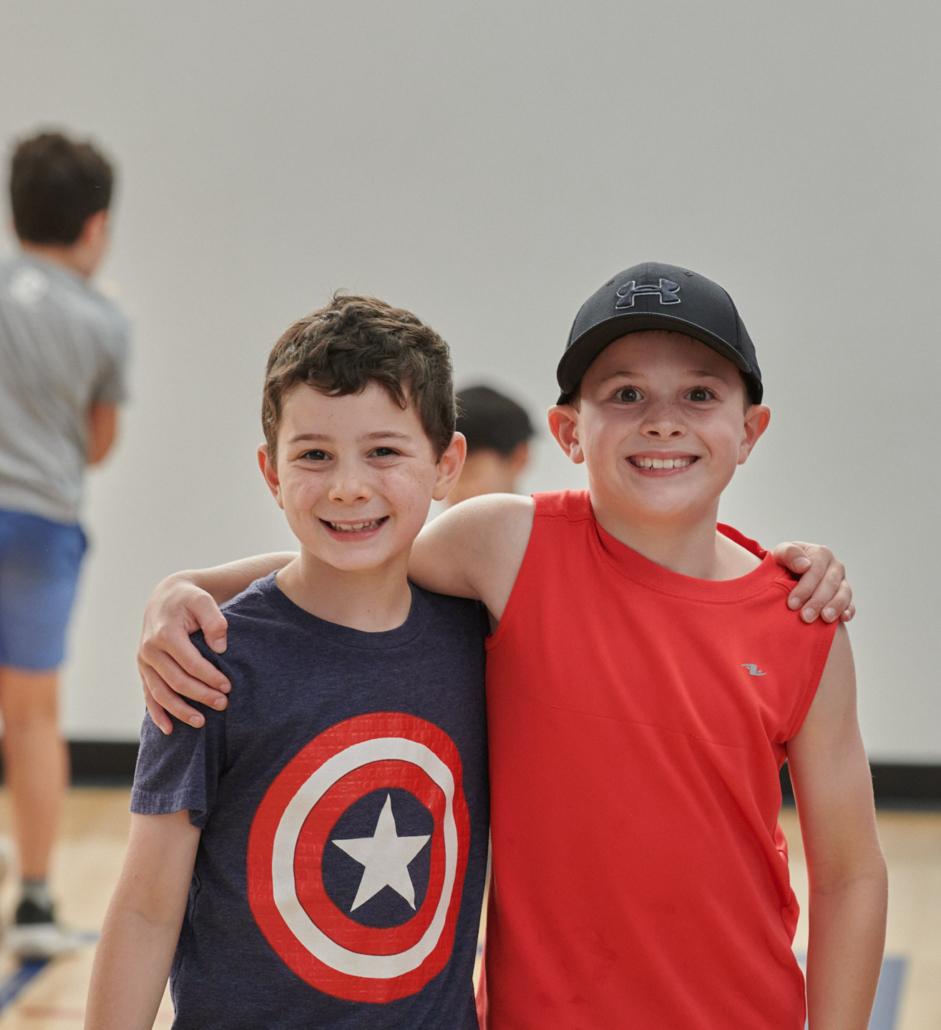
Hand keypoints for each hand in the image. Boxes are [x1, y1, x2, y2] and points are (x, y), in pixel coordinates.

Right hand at [138, 575, 230, 733]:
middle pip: (177, 681)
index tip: (228, 686)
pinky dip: (157, 713)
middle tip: (223, 704)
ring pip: (161, 693)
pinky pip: (149, 695)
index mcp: (165, 633)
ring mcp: (144, 662)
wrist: (167, 597)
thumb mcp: (204, 601)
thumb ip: (215, 621)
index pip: (190, 663)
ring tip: (201, 722)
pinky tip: (169, 729)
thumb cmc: (189, 600)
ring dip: (180, 711)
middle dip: (201, 696)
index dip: (210, 677)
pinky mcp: (144, 669)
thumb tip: (220, 649)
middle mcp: (150, 650)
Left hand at [771, 542, 854, 623]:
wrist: (789, 575)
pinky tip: (843, 618)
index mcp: (820, 554)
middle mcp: (835, 566)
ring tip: (825, 619)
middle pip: (830, 584)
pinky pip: (850, 603)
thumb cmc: (784, 564)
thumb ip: (789, 553)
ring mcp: (842, 581)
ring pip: (843, 593)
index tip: (792, 604)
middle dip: (817, 602)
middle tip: (805, 617)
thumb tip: (804, 564)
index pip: (815, 570)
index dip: (804, 588)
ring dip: (835, 607)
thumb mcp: (780, 554)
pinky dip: (849, 610)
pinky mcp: (846, 596)